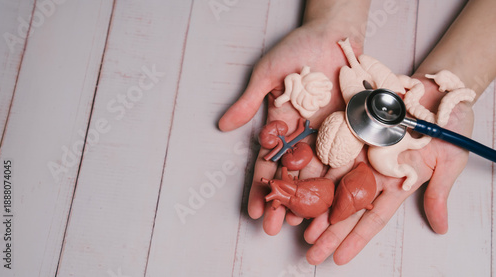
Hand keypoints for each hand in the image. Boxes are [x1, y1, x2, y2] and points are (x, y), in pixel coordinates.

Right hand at [219, 16, 365, 234]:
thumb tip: (223, 125)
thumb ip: (249, 102)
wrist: (334, 34)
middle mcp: (304, 136)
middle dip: (283, 203)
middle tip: (275, 228)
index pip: (269, 163)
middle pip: (293, 176)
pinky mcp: (354, 130)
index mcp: (282, 126)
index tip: (255, 211)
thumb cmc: (297, 50)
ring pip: (320, 175)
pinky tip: (337, 204)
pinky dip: (344, 182)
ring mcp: (330, 135)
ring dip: (312, 201)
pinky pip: (350, 159)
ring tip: (304, 225)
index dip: (262, 188)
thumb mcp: (267, 75)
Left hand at [304, 77, 473, 264]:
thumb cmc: (448, 125)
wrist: (438, 89)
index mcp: (395, 183)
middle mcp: (373, 171)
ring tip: (297, 224)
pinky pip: (328, 149)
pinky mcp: (350, 130)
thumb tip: (441, 228)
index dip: (355, 239)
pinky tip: (297, 184)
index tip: (338, 259)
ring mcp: (360, 151)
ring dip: (315, 203)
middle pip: (347, 206)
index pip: (372, 218)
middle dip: (328, 230)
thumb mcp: (449, 161)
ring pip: (333, 182)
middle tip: (310, 251)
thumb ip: (438, 193)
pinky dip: (313, 167)